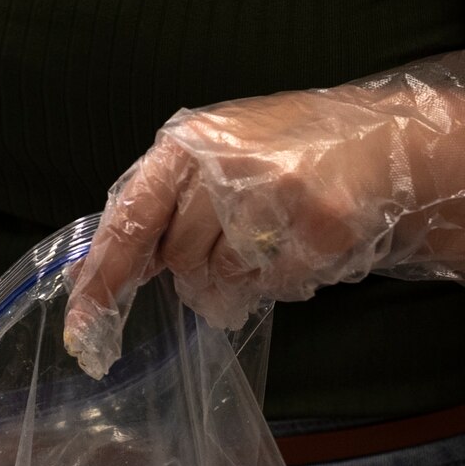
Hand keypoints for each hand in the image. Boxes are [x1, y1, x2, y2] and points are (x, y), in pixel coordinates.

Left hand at [64, 57, 464, 376]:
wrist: (384, 140)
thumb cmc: (280, 154)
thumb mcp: (209, 159)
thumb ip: (153, 208)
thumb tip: (85, 274)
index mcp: (186, 144)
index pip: (130, 219)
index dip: (104, 275)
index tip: (81, 324)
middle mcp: (226, 163)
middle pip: (178, 256)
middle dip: (193, 265)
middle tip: (225, 242)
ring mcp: (276, 194)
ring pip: (221, 274)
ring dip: (236, 272)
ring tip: (266, 234)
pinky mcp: (318, 225)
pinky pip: (269, 283)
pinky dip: (276, 276)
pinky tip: (295, 242)